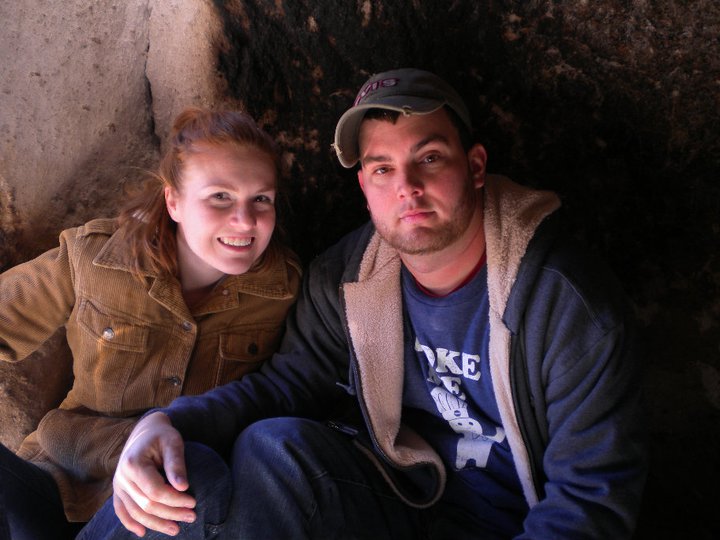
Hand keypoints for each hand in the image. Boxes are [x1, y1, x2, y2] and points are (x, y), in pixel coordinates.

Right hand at [112, 412, 196, 536]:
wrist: (145, 431)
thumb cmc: (162, 435)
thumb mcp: (173, 442)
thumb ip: (176, 463)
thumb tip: (183, 487)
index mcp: (134, 464)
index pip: (155, 491)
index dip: (175, 500)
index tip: (193, 502)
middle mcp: (122, 477)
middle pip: (146, 505)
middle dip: (170, 514)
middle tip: (192, 517)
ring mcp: (118, 485)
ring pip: (135, 512)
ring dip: (156, 524)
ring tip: (176, 529)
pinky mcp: (119, 490)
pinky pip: (122, 511)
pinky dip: (131, 524)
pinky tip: (143, 533)